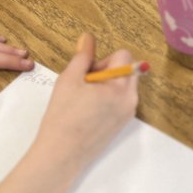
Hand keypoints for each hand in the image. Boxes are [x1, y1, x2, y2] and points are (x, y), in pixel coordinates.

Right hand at [31, 33, 138, 174]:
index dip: (104, 59)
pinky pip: (121, 100)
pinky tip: (88, 110)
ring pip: (124, 85)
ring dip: (107, 84)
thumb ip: (82, 56)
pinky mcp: (122, 124)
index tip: (87, 73)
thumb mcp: (69, 79)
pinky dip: (108, 98)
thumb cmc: (63, 116)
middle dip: (108, 70)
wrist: (61, 155)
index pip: (124, 56)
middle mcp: (131, 99)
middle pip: (127, 69)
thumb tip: (88, 37)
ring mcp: (128, 114)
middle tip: (85, 84)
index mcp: (121, 87)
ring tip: (84, 98)